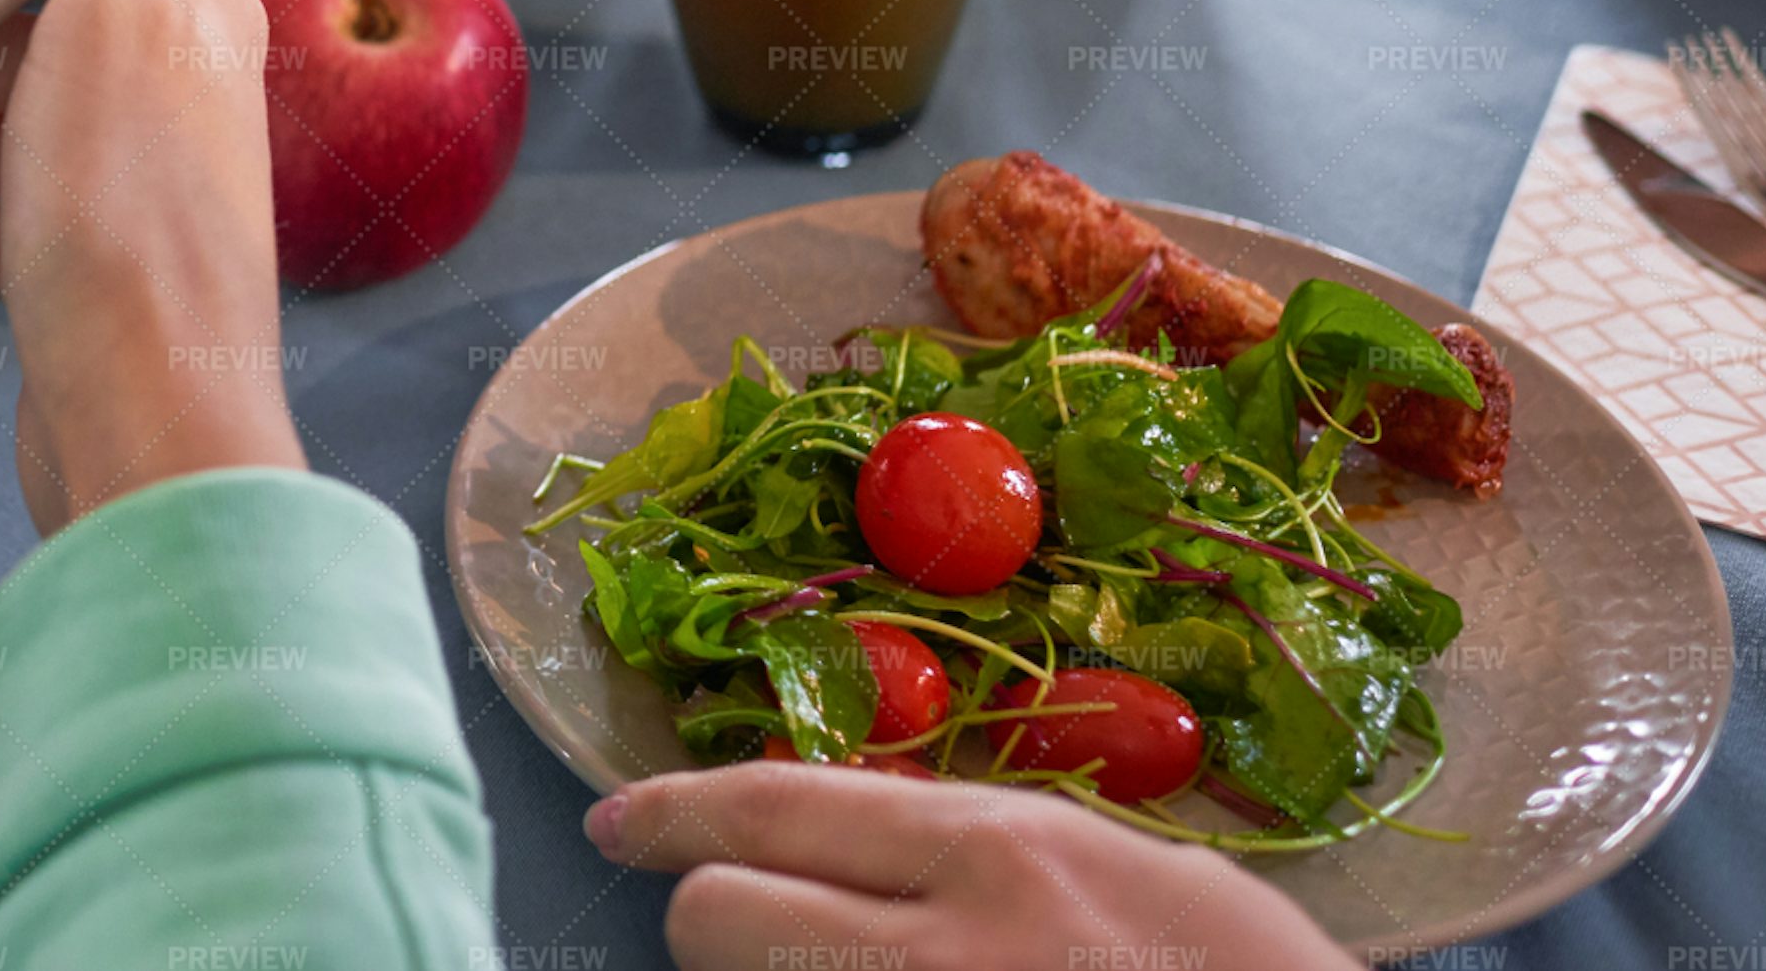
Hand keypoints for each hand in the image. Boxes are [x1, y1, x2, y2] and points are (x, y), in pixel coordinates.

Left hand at [586, 765, 1354, 970]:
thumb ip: (1001, 852)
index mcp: (1003, 860)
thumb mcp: (1145, 881)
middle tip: (768, 942)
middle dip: (720, 926)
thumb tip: (870, 834)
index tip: (620, 824)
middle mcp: (943, 956)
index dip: (674, 813)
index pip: (776, 809)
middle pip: (717, 920)